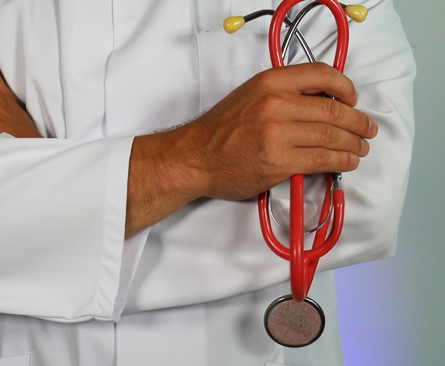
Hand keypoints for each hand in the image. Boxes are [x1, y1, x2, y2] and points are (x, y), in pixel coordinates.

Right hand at [185, 62, 376, 199]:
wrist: (195, 157)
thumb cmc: (220, 130)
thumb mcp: (249, 95)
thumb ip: (283, 93)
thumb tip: (321, 102)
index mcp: (270, 82)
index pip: (322, 74)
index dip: (345, 87)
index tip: (352, 99)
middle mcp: (275, 104)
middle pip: (333, 109)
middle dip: (358, 121)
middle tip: (367, 129)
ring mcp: (278, 134)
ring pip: (332, 136)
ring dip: (354, 143)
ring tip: (361, 147)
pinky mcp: (279, 161)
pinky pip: (322, 159)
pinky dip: (341, 161)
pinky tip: (347, 161)